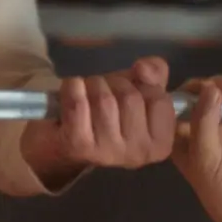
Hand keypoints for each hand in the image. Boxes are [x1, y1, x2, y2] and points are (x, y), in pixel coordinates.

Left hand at [21, 56, 177, 178]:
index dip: (142, 86)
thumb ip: (155, 75)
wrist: (62, 143)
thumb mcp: (139, 93)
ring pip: (105, 98)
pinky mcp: (78, 145)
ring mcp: (107, 151)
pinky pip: (78, 103)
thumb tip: (144, 67)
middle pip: (131, 96)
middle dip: (114, 84)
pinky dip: (72, 87)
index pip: (160, 99)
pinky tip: (71, 92)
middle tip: (103, 93)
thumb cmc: (107, 116)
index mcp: (159, 145)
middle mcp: (137, 154)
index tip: (127, 94)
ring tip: (87, 95)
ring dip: (93, 85)